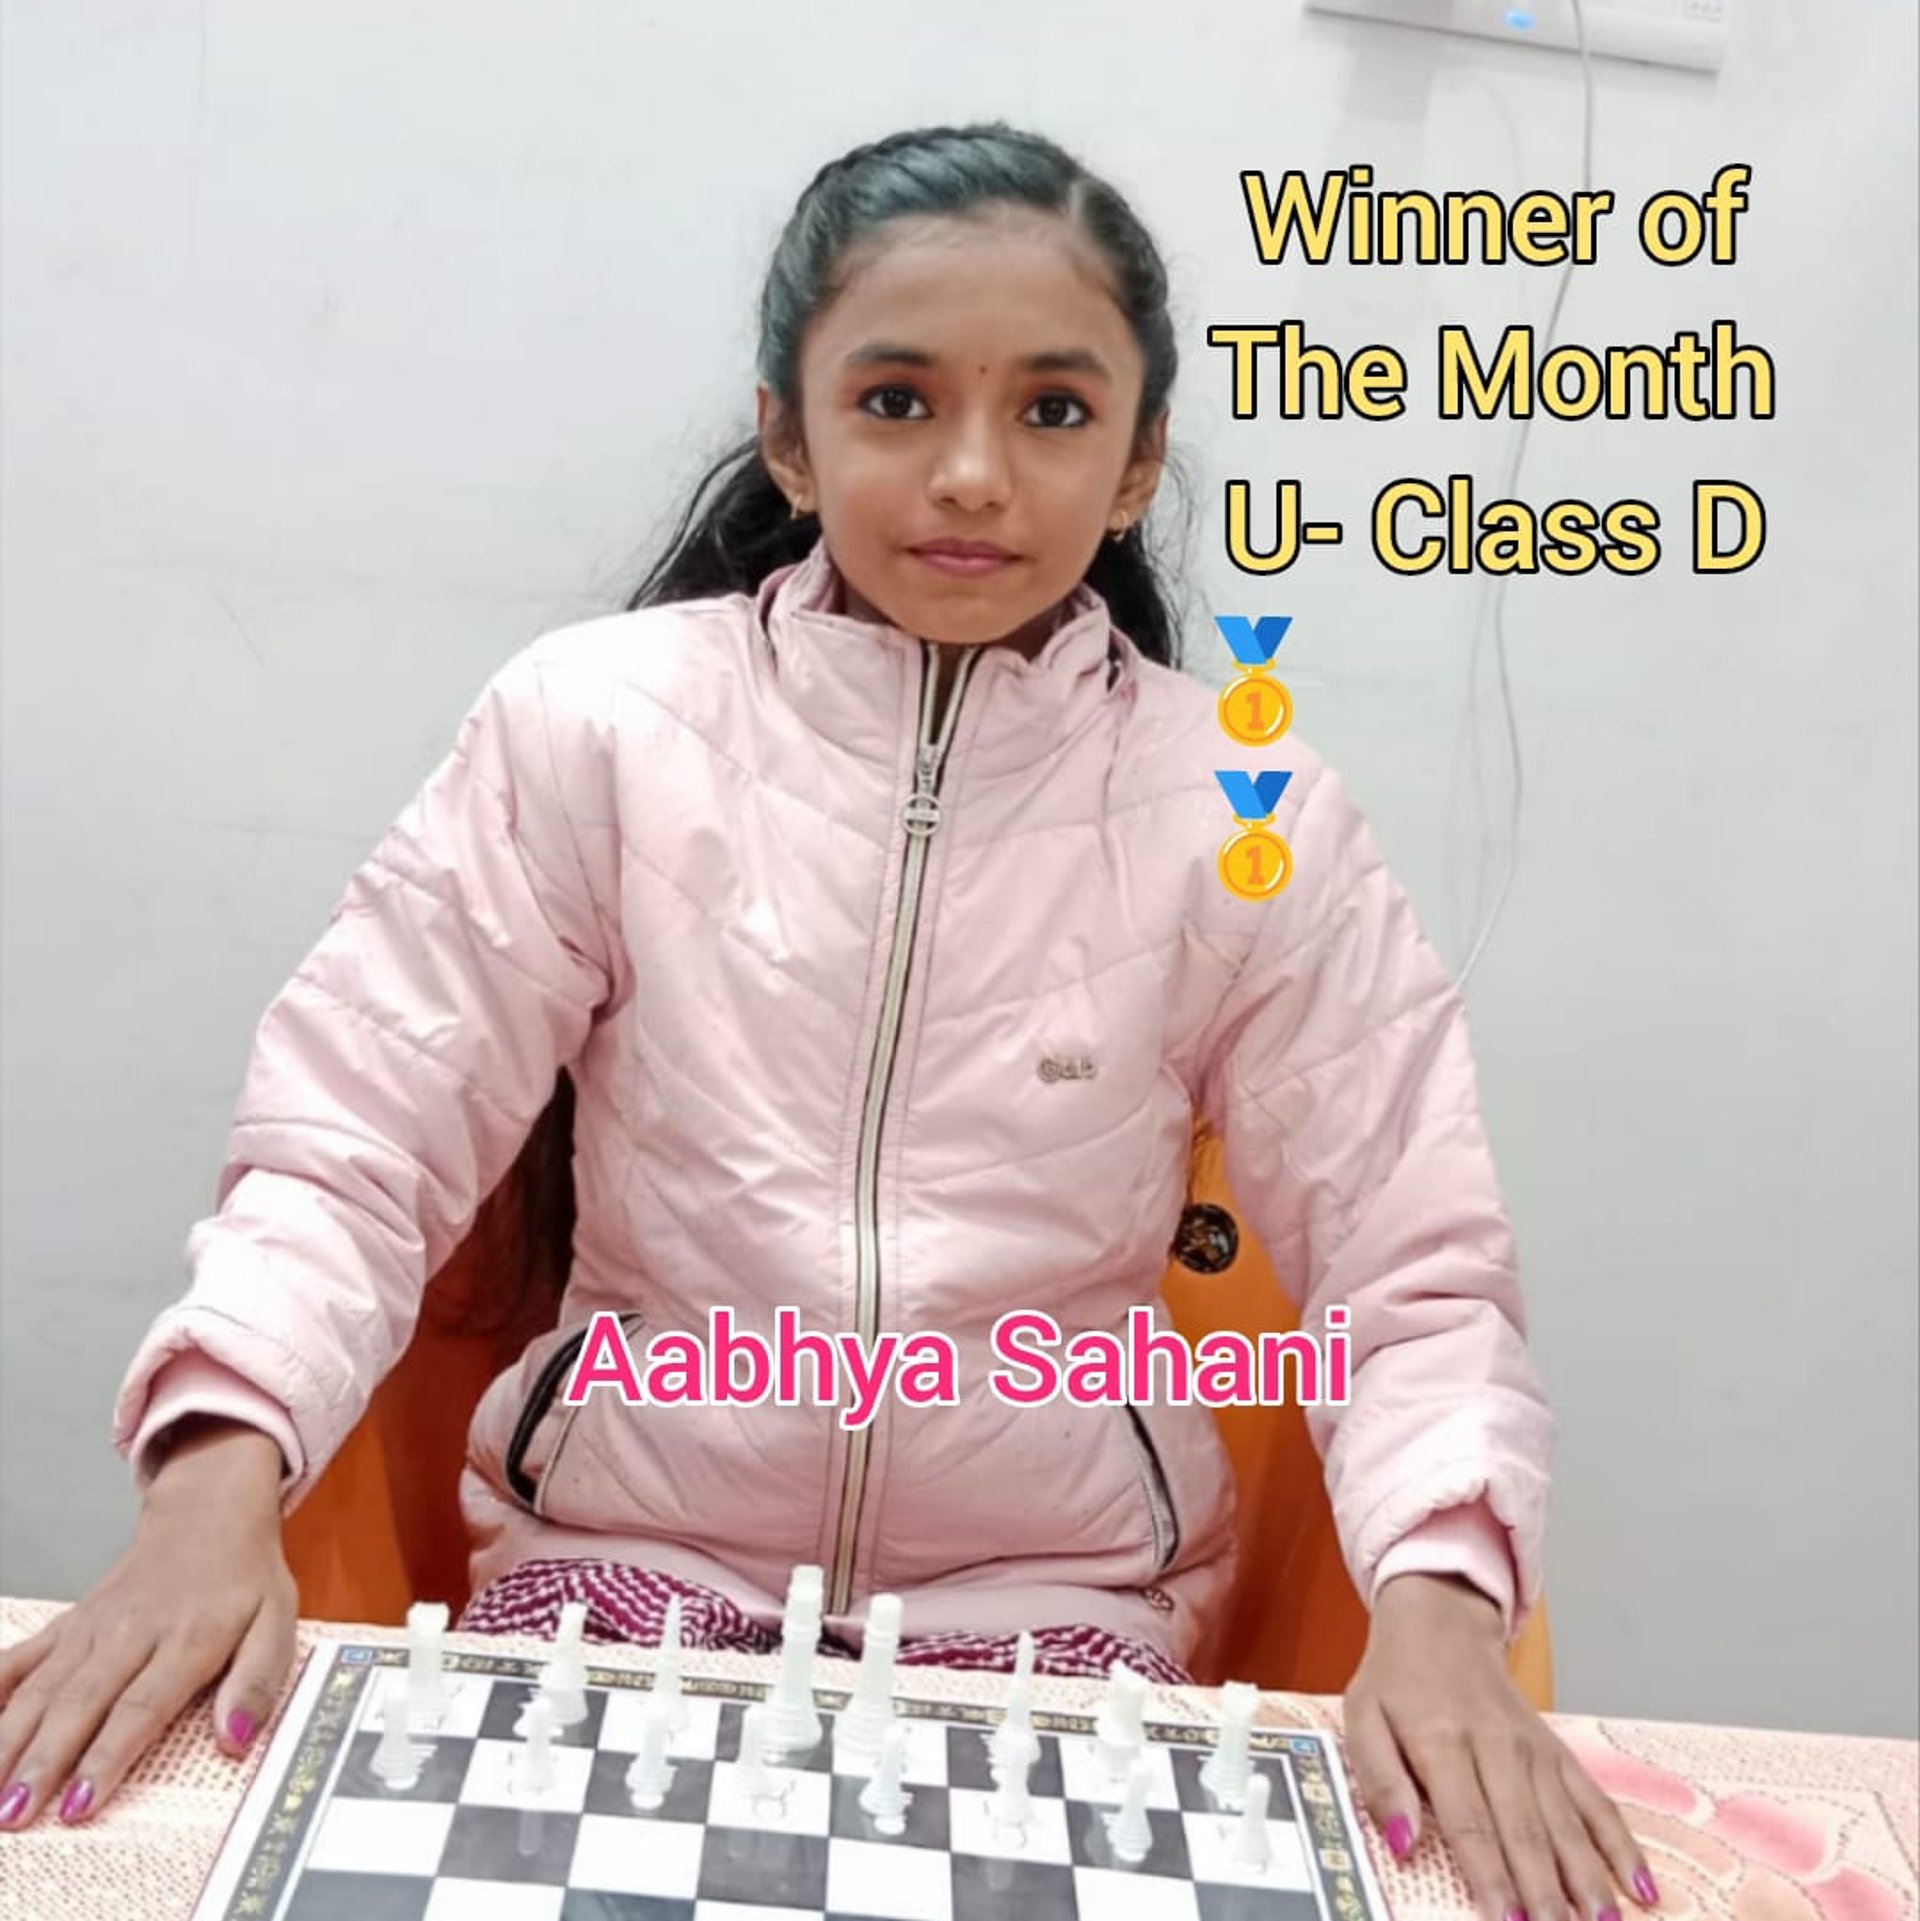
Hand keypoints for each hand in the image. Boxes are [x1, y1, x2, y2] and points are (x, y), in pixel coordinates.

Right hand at [0, 1418, 296, 1827]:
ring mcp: (92, 1628)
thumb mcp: (277, 1623)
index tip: (79, 1803)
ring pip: (42, 1689)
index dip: (107, 1757)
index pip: (141, 1707)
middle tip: (14, 1815)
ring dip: (9, 1741)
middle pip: (80, 1704)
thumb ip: (258, 1681)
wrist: (209, 1513)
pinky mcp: (69, 1624)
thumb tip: (236, 1739)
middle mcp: (131, 1634)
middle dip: (43, 1763)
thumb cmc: (245, 1578)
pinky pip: (21, 1659)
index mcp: (187, 1640)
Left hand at [1344, 1573, 1657, 1920]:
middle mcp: (1496, 1747)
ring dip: (1588, 1881)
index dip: (1490, 1879)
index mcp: (1442, 1742)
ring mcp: (1534, 1750)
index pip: (1470, 1824)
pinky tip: (1639, 1886)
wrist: (1440, 1623)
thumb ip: (1380, 1781)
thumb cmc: (1397, 1682)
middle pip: (1525, 1832)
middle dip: (1545, 1896)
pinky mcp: (1558, 1752)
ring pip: (1566, 1824)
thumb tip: (1401, 1844)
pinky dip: (1619, 1844)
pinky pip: (1595, 1801)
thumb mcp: (1362, 1719)